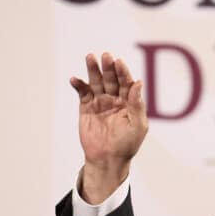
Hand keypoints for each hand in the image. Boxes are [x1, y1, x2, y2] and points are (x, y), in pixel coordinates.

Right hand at [69, 52, 146, 203]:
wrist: (108, 159)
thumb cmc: (127, 144)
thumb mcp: (137, 124)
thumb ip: (137, 103)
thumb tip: (139, 82)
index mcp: (130, 102)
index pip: (127, 82)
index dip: (123, 72)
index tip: (119, 62)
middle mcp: (115, 99)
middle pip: (111, 79)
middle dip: (108, 67)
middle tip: (105, 56)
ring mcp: (100, 102)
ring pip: (96, 82)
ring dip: (93, 70)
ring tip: (90, 57)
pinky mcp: (86, 108)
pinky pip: (82, 93)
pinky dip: (79, 85)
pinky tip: (75, 79)